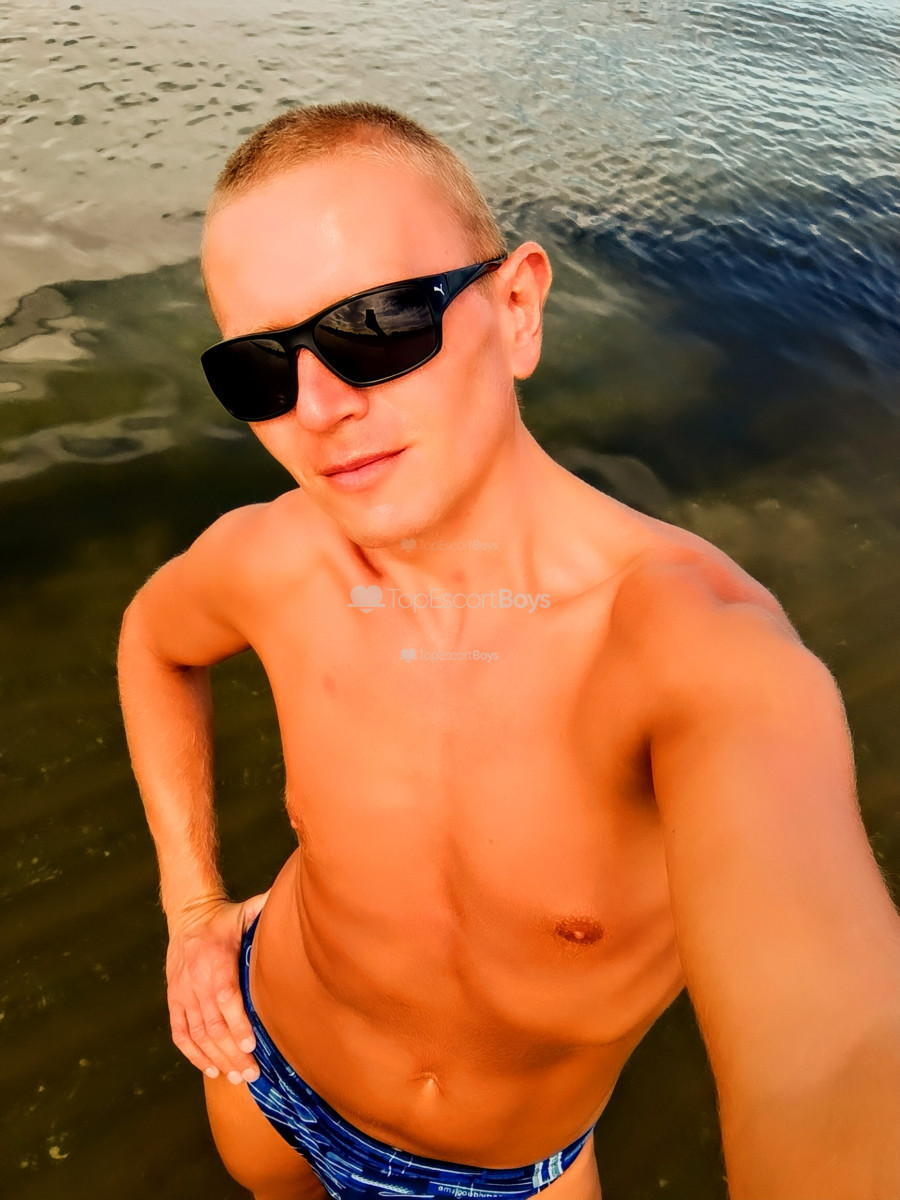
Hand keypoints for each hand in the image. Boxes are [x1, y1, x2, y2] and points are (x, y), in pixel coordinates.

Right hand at [165, 891, 268, 1082]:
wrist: (187, 915)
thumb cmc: (225, 918)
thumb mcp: (246, 911)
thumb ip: (266, 911)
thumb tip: (294, 904)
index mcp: (216, 958)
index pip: (225, 997)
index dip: (237, 1024)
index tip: (252, 1045)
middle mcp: (195, 979)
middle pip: (213, 1024)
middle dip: (232, 1052)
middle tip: (252, 1074)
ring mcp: (182, 992)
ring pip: (198, 1034)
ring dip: (217, 1058)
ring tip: (237, 1077)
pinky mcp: (174, 1000)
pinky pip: (180, 1033)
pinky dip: (194, 1054)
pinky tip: (211, 1069)